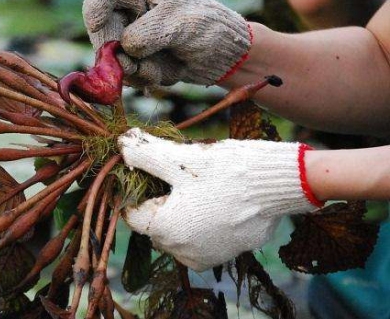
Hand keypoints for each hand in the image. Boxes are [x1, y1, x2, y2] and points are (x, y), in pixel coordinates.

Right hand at [83, 0, 251, 87]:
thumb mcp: (183, 25)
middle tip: (130, 65)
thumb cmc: (209, 28)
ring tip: (157, 69)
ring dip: (132, 69)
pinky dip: (143, 77)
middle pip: (102, 29)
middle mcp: (131, 11)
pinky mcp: (135, 61)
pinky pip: (126, 73)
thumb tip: (124, 49)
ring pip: (112, 57)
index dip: (94, 7)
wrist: (224, 57)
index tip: (96, 25)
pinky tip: (162, 73)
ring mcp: (131, 37)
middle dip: (113, 50)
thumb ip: (151, 33)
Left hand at [118, 128, 320, 270]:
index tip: (150, 170)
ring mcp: (205, 256)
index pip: (132, 212)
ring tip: (198, 186)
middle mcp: (181, 251)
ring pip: (176, 232)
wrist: (280, 184)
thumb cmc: (228, 170)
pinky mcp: (225, 254)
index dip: (137, 188)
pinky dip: (199, 222)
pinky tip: (214, 201)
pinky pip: (198, 239)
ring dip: (179, 211)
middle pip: (154, 223)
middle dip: (159, 199)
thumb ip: (145, 153)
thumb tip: (121, 145)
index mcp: (165, 229)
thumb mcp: (181, 158)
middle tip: (178, 174)